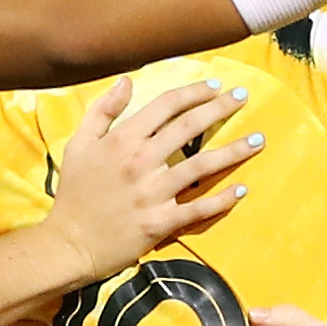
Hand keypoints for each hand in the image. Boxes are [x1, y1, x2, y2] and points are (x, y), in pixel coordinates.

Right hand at [46, 75, 253, 279]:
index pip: (166, 106)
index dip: (193, 92)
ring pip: (202, 166)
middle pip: (189, 128)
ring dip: (234, 151)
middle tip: (242, 98)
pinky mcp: (160, 222)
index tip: (214, 86)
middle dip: (220, 109)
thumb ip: (102, 111)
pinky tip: (241, 189)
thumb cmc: (74, 193)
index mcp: (122, 140)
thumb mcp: (79, 145)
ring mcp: (153, 194)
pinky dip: (222, 200)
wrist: (68, 244)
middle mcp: (141, 162)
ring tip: (258, 140)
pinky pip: (198, 209)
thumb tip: (126, 81)